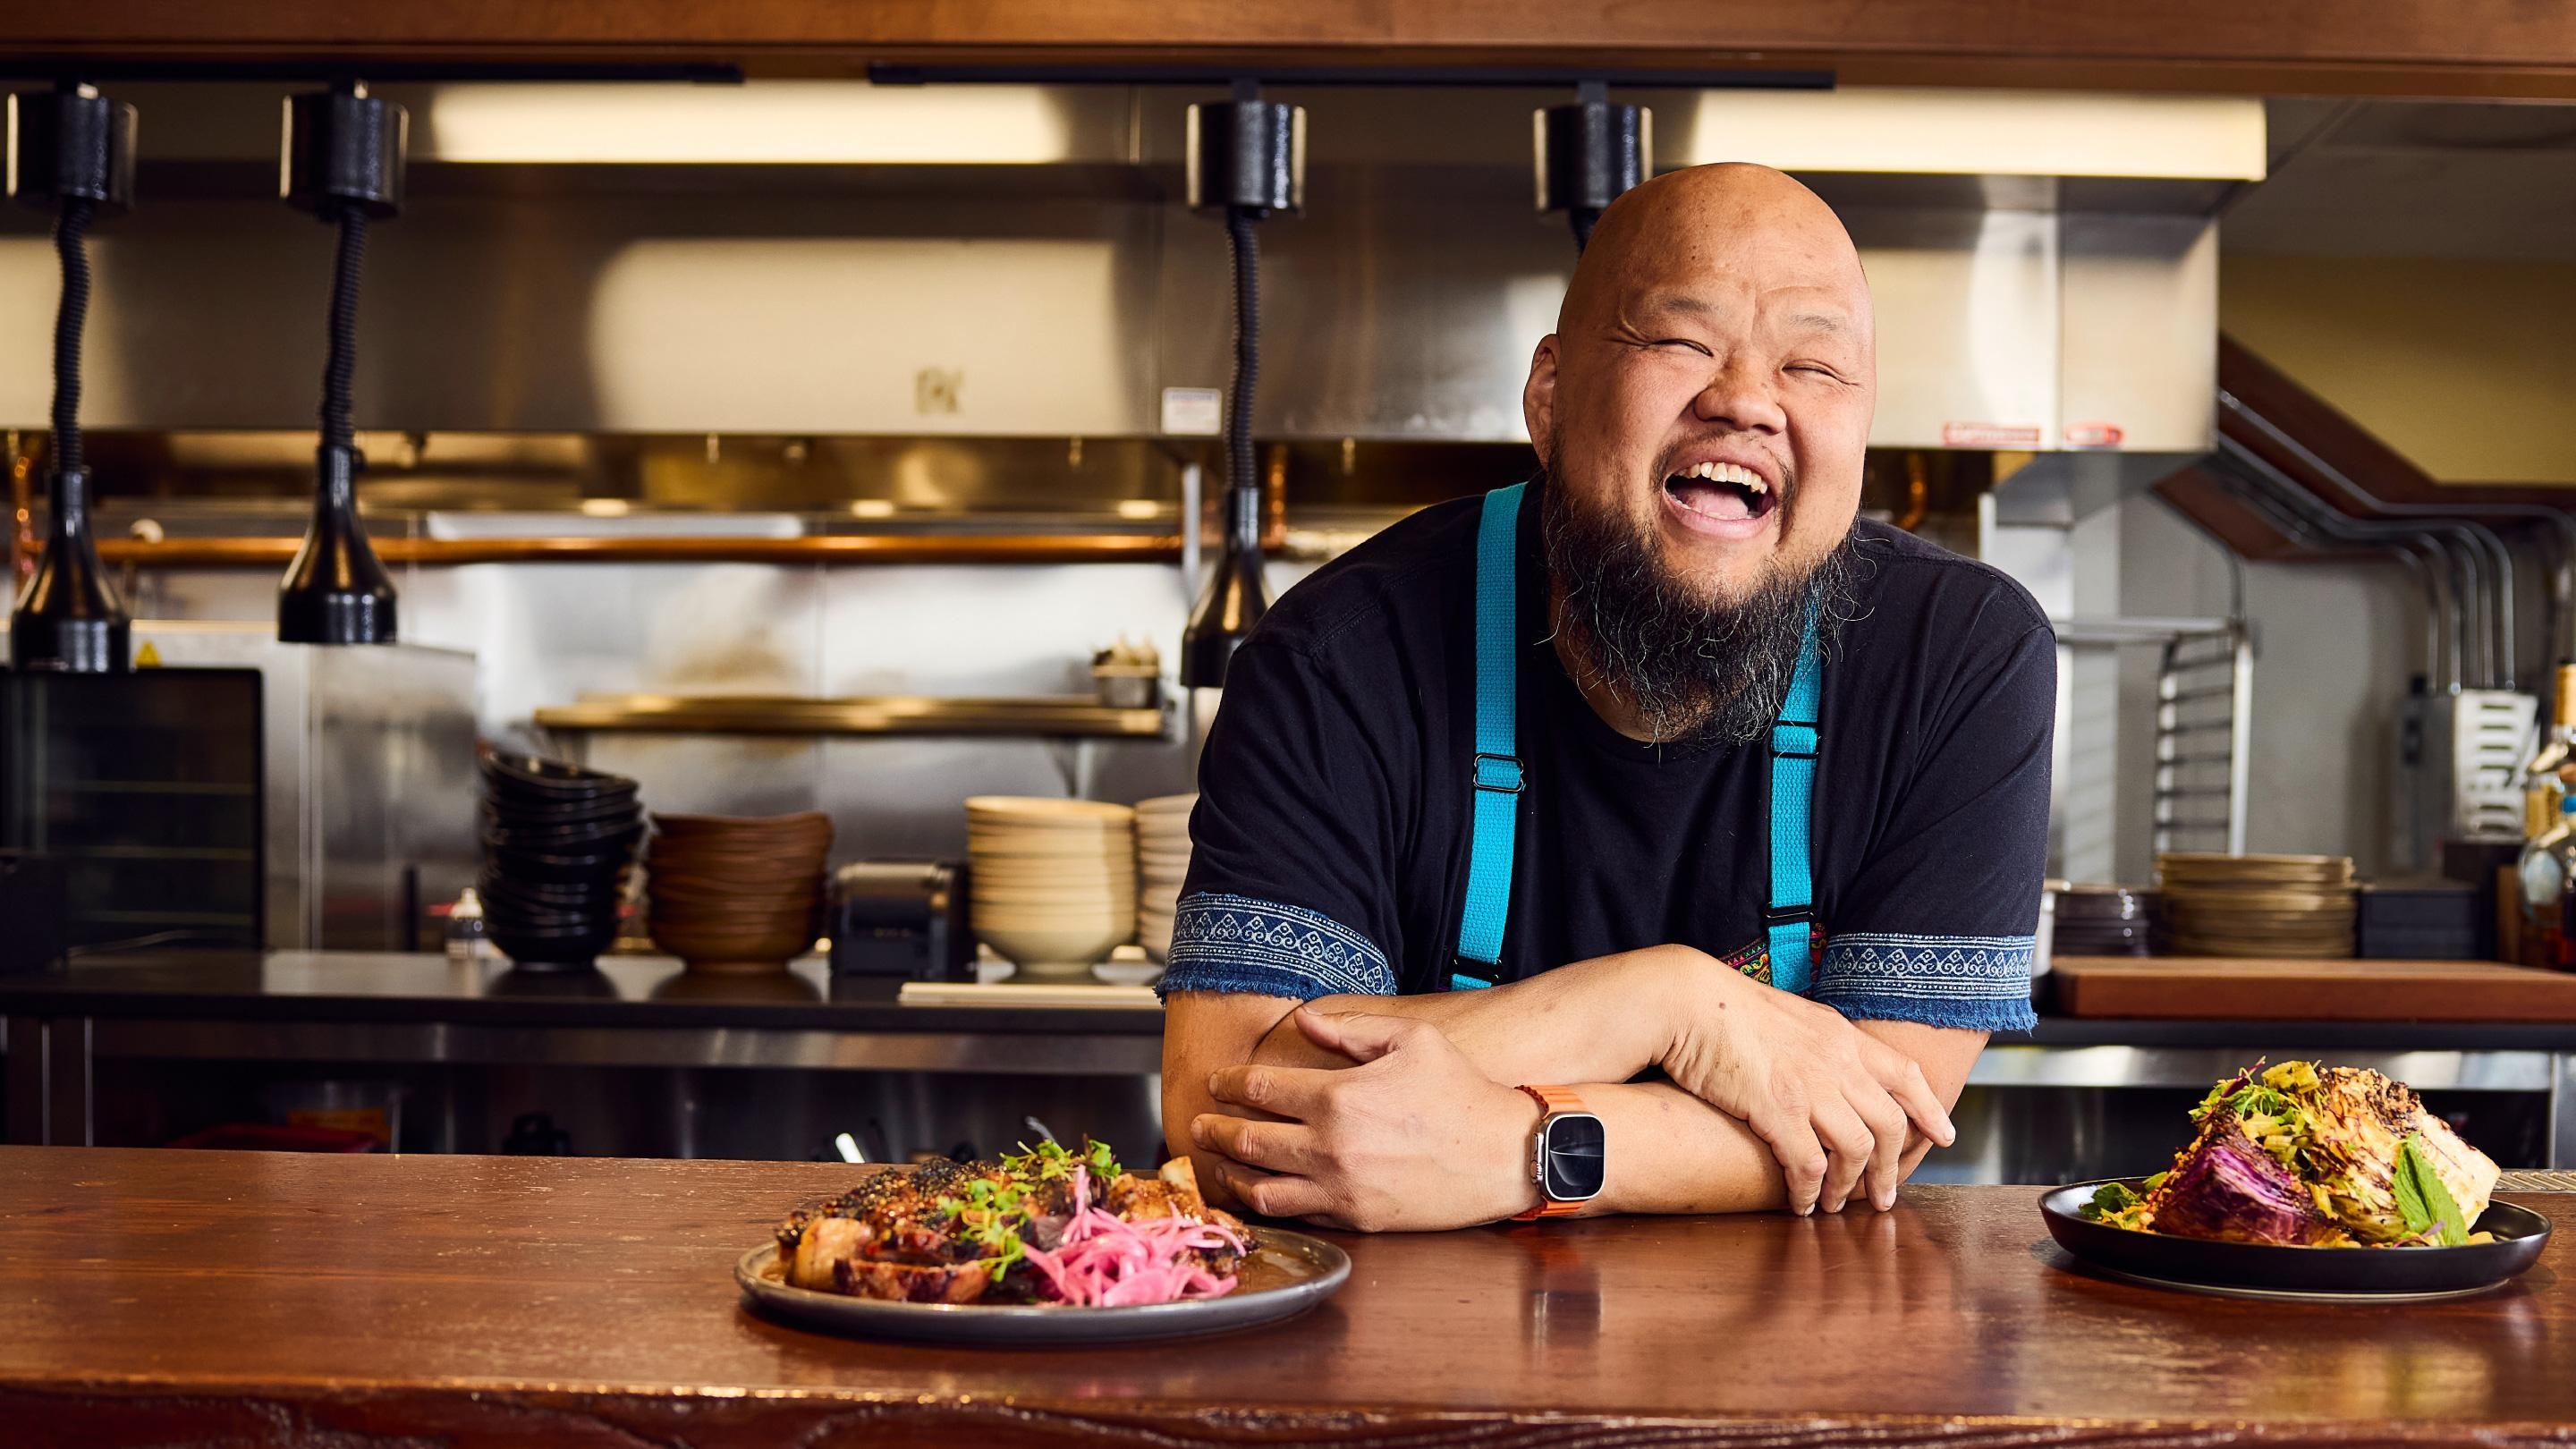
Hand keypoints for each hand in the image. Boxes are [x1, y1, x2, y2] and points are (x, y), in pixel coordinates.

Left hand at [1190, 1008, 1541, 1230]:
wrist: (1505, 1156)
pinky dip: (1266, 1204)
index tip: (1217, 1082)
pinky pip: (1295, 1213)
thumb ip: (1351, 1029)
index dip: (1229, 1084)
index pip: (1259, 1089)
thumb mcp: (1412, 1040)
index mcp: (1338, 1098)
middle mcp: (1330, 1147)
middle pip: (1246, 1140)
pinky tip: (1258, 1192)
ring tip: (1217, 1162)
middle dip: (1213, 1129)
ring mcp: (1340, 1189)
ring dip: (1229, 1173)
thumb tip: (1306, 1020)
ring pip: (1260, 1187)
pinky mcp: (1356, 1219)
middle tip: (1197, 1123)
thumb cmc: (1462, 1093)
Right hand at [1659, 962, 1955, 1215]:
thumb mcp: (1790, 1017)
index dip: (1929, 1109)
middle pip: (1890, 1121)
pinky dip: (1809, 1191)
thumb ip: (1817, 1043)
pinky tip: (1800, 1203)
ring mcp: (1810, 1085)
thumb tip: (1826, 1069)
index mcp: (1840, 1035)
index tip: (1943, 1137)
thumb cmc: (1725, 1009)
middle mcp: (1836, 1059)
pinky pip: (1809, 1164)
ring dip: (1851, 1186)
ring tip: (1836, 1205)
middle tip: (1884, 1196)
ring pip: (1858, 1148)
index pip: (1905, 1073)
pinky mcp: (1777, 1109)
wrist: (1686, 1000)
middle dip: (1892, 1167)